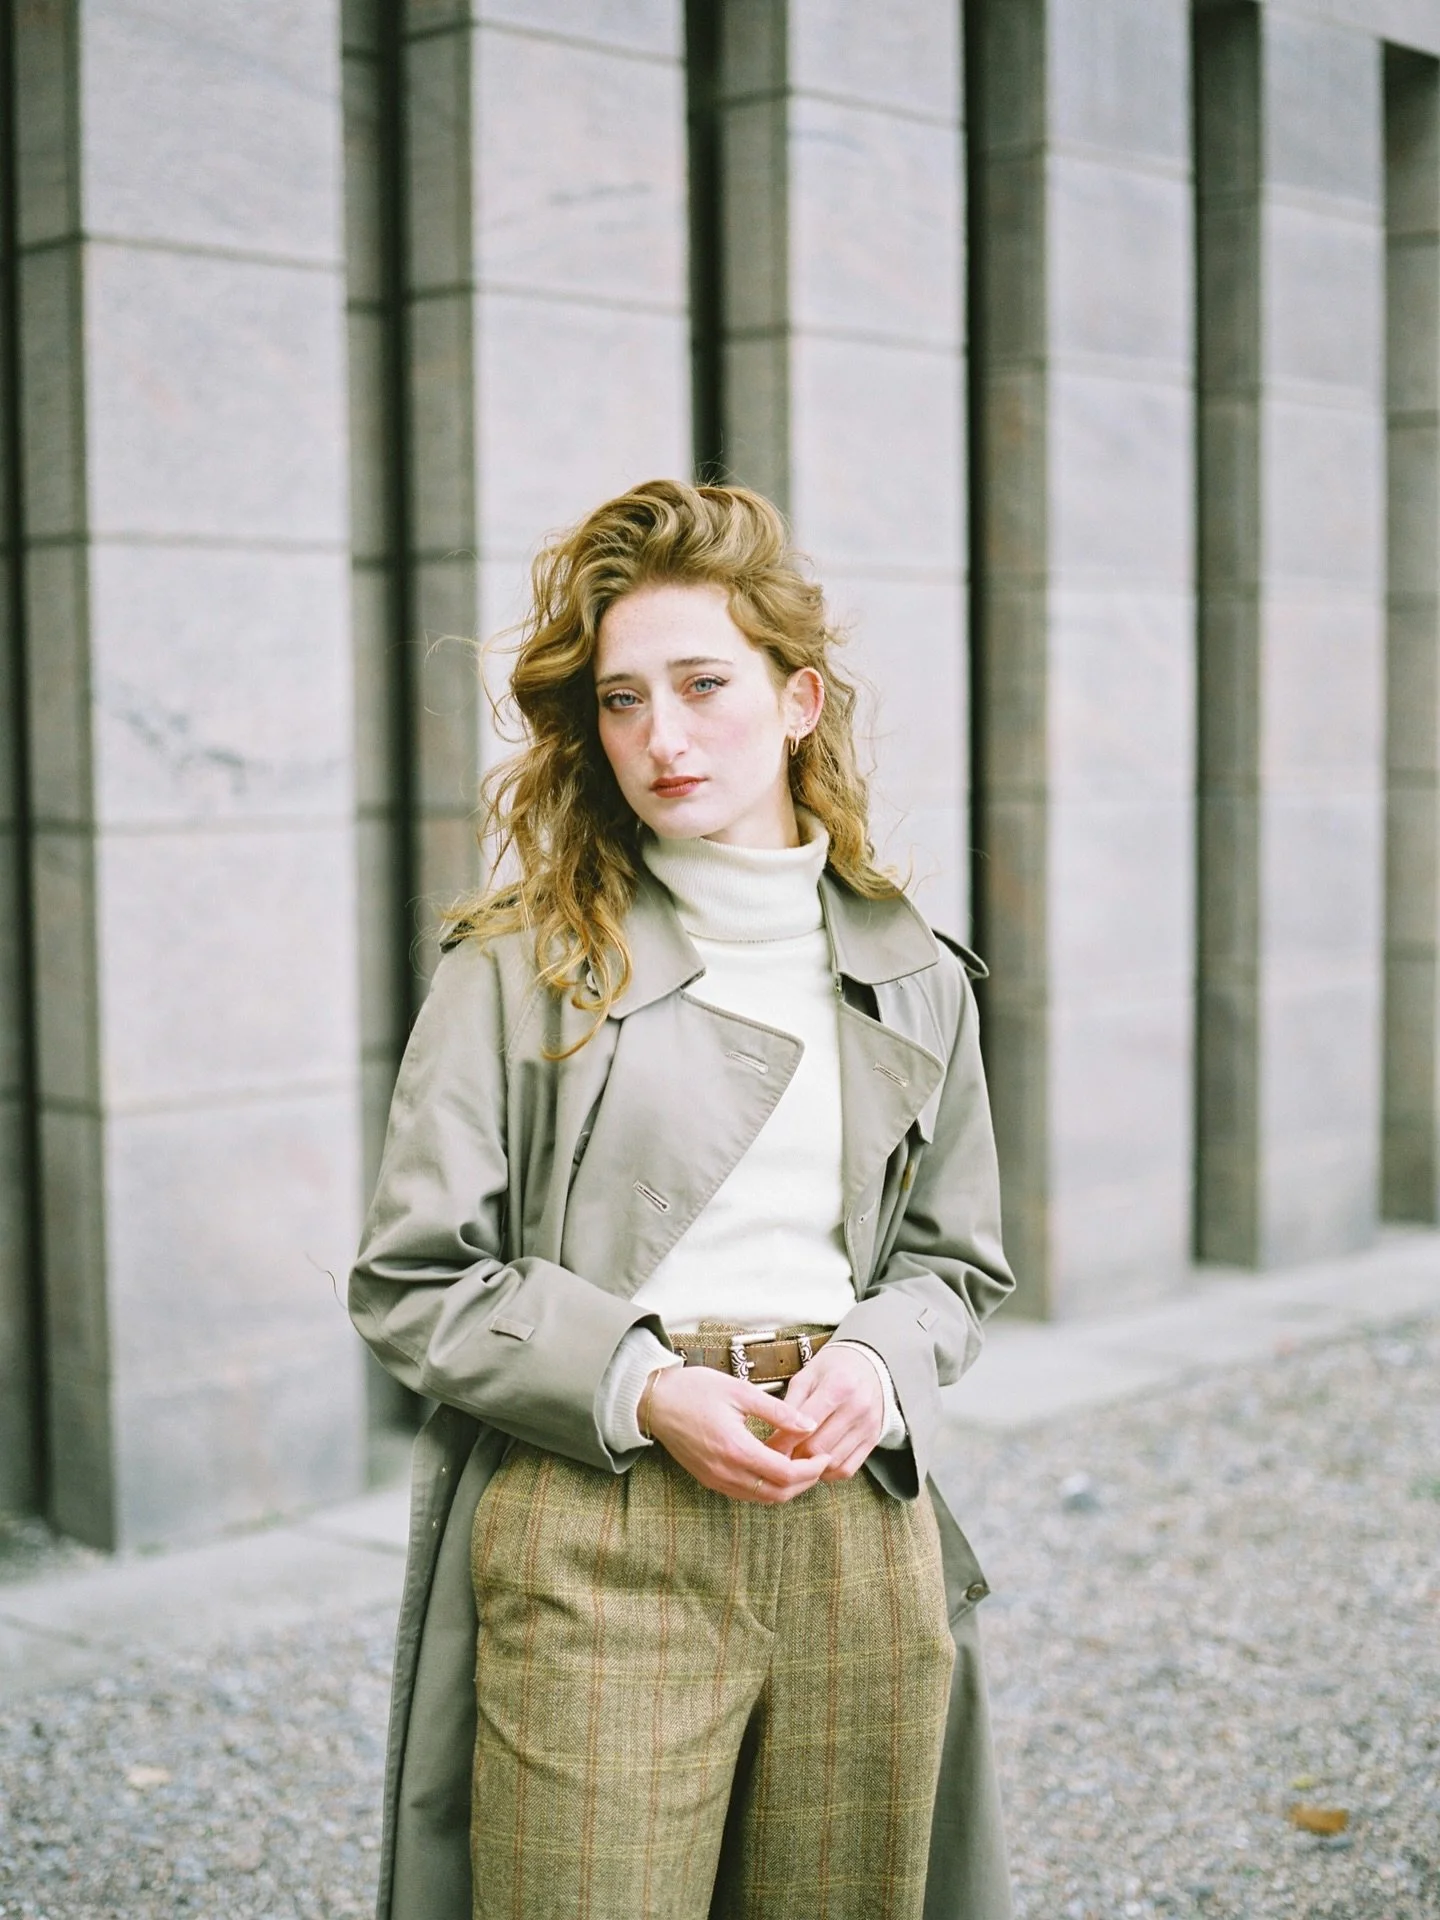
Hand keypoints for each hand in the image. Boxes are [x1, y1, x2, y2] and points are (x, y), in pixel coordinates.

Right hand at [645, 1365, 829, 1503]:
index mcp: (736, 1448)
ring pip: (762, 1498)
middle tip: (819, 1462)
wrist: (655, 1401)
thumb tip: (810, 1425)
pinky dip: (766, 1486)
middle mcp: (725, 1472)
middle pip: (777, 1494)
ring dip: (786, 1487)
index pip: (785, 1473)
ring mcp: (716, 1479)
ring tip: (801, 1463)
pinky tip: (775, 1466)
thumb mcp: (740, 1391)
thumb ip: (777, 1411)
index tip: (825, 1455)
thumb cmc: (695, 1389)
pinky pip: (746, 1494)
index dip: (811, 1469)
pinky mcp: (709, 1480)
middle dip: (804, 1482)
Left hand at [781, 1345, 883, 1481]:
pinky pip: (848, 1469)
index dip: (782, 1441)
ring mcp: (868, 1426)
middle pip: (818, 1447)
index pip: (805, 1425)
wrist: (869, 1366)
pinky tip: (817, 1463)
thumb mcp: (807, 1376)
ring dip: (811, 1467)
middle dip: (795, 1455)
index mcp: (838, 1386)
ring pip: (832, 1462)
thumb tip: (775, 1437)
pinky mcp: (873, 1440)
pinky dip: (829, 1472)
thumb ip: (790, 1405)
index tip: (768, 1449)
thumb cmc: (832, 1369)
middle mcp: (857, 1408)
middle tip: (780, 1456)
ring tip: (797, 1458)